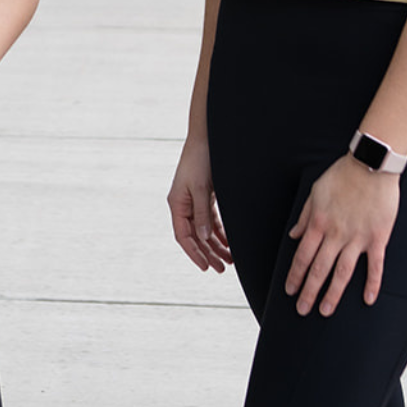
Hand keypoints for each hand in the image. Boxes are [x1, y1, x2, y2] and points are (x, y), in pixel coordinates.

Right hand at [168, 136, 233, 272]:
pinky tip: (229, 242)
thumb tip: (204, 238)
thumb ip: (202, 213)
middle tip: (222, 269)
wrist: (206, 138)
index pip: (183, 236)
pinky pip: (211, 220)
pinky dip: (220, 232)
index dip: (194, 253)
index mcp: (177, 204)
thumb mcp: (201, 188)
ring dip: (216, 245)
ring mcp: (193, 201)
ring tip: (229, 260)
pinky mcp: (204, 196)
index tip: (206, 267)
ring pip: (204, 231)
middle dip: (208, 254)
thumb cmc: (200, 159)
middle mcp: (183, 205)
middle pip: (194, 237)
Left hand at [285, 156, 399, 315]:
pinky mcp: (378, 237)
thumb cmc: (342, 175)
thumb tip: (294, 235)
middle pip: (319, 269)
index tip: (290, 291)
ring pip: (342, 273)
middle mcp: (336, 235)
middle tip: (302, 309)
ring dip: (333, 294)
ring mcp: (357, 238)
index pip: (302, 256)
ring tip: (325, 310)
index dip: (295, 276)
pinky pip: (375, 266)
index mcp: (319, 223)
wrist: (371, 164)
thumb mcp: (315, 192)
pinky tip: (368, 300)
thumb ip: (305, 216)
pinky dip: (372, 284)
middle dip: (308, 291)